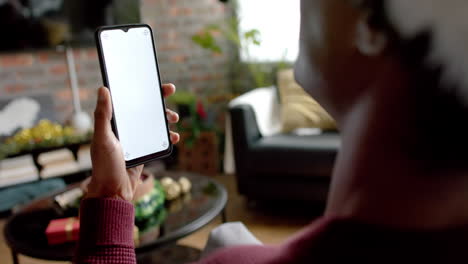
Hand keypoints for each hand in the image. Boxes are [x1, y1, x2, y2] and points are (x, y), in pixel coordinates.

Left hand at [86, 84, 179, 200]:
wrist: (114, 191)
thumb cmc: (104, 166)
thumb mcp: (103, 138)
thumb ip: (103, 115)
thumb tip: (103, 89)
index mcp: (114, 122)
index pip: (129, 99)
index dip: (141, 88)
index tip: (152, 80)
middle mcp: (126, 128)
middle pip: (145, 107)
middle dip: (158, 98)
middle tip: (170, 90)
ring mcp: (137, 139)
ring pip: (155, 122)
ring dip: (166, 117)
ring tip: (174, 119)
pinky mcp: (145, 150)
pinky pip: (159, 139)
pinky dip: (169, 136)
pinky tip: (174, 137)